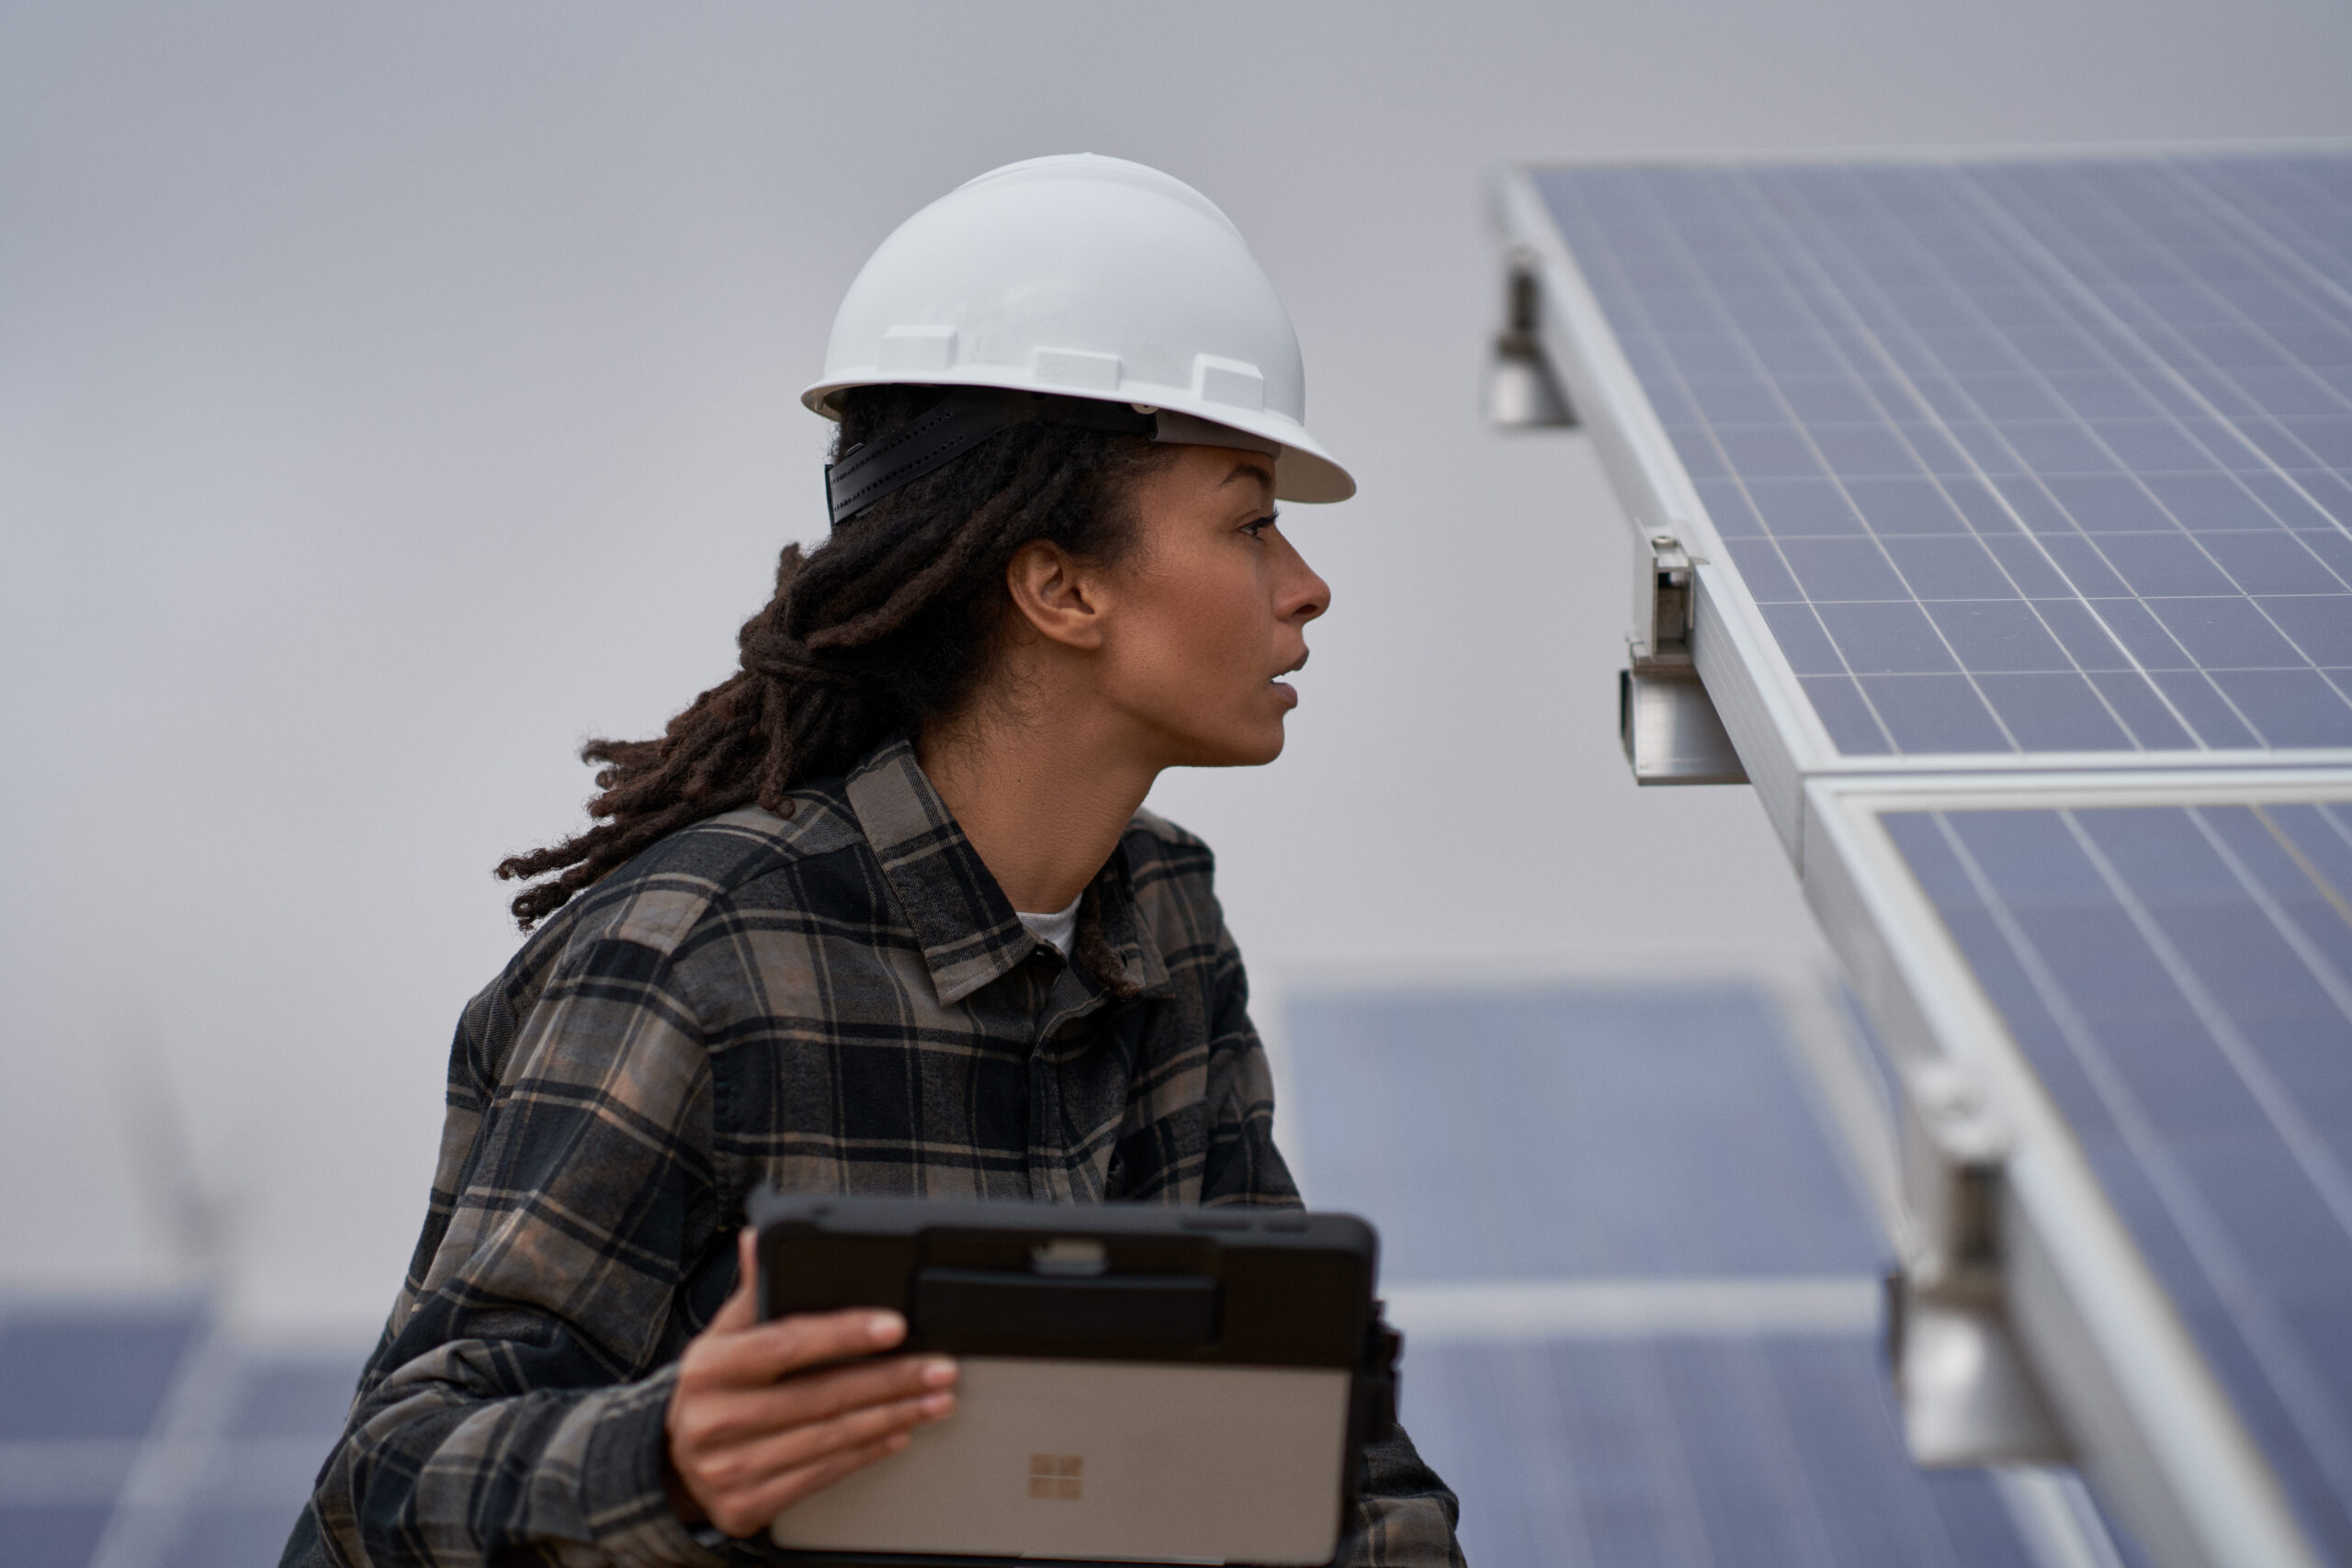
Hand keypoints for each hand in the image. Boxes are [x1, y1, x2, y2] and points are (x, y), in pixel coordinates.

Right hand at [664, 1227, 958, 1537]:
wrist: (674, 1466)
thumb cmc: (714, 1389)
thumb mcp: (724, 1336)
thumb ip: (753, 1293)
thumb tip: (758, 1237)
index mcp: (708, 1367)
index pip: (786, 1345)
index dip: (844, 1334)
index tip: (895, 1326)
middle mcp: (714, 1420)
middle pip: (820, 1396)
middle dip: (892, 1381)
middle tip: (940, 1369)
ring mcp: (730, 1468)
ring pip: (829, 1439)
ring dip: (893, 1417)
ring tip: (935, 1400)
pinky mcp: (747, 1506)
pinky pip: (822, 1476)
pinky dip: (867, 1453)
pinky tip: (899, 1434)